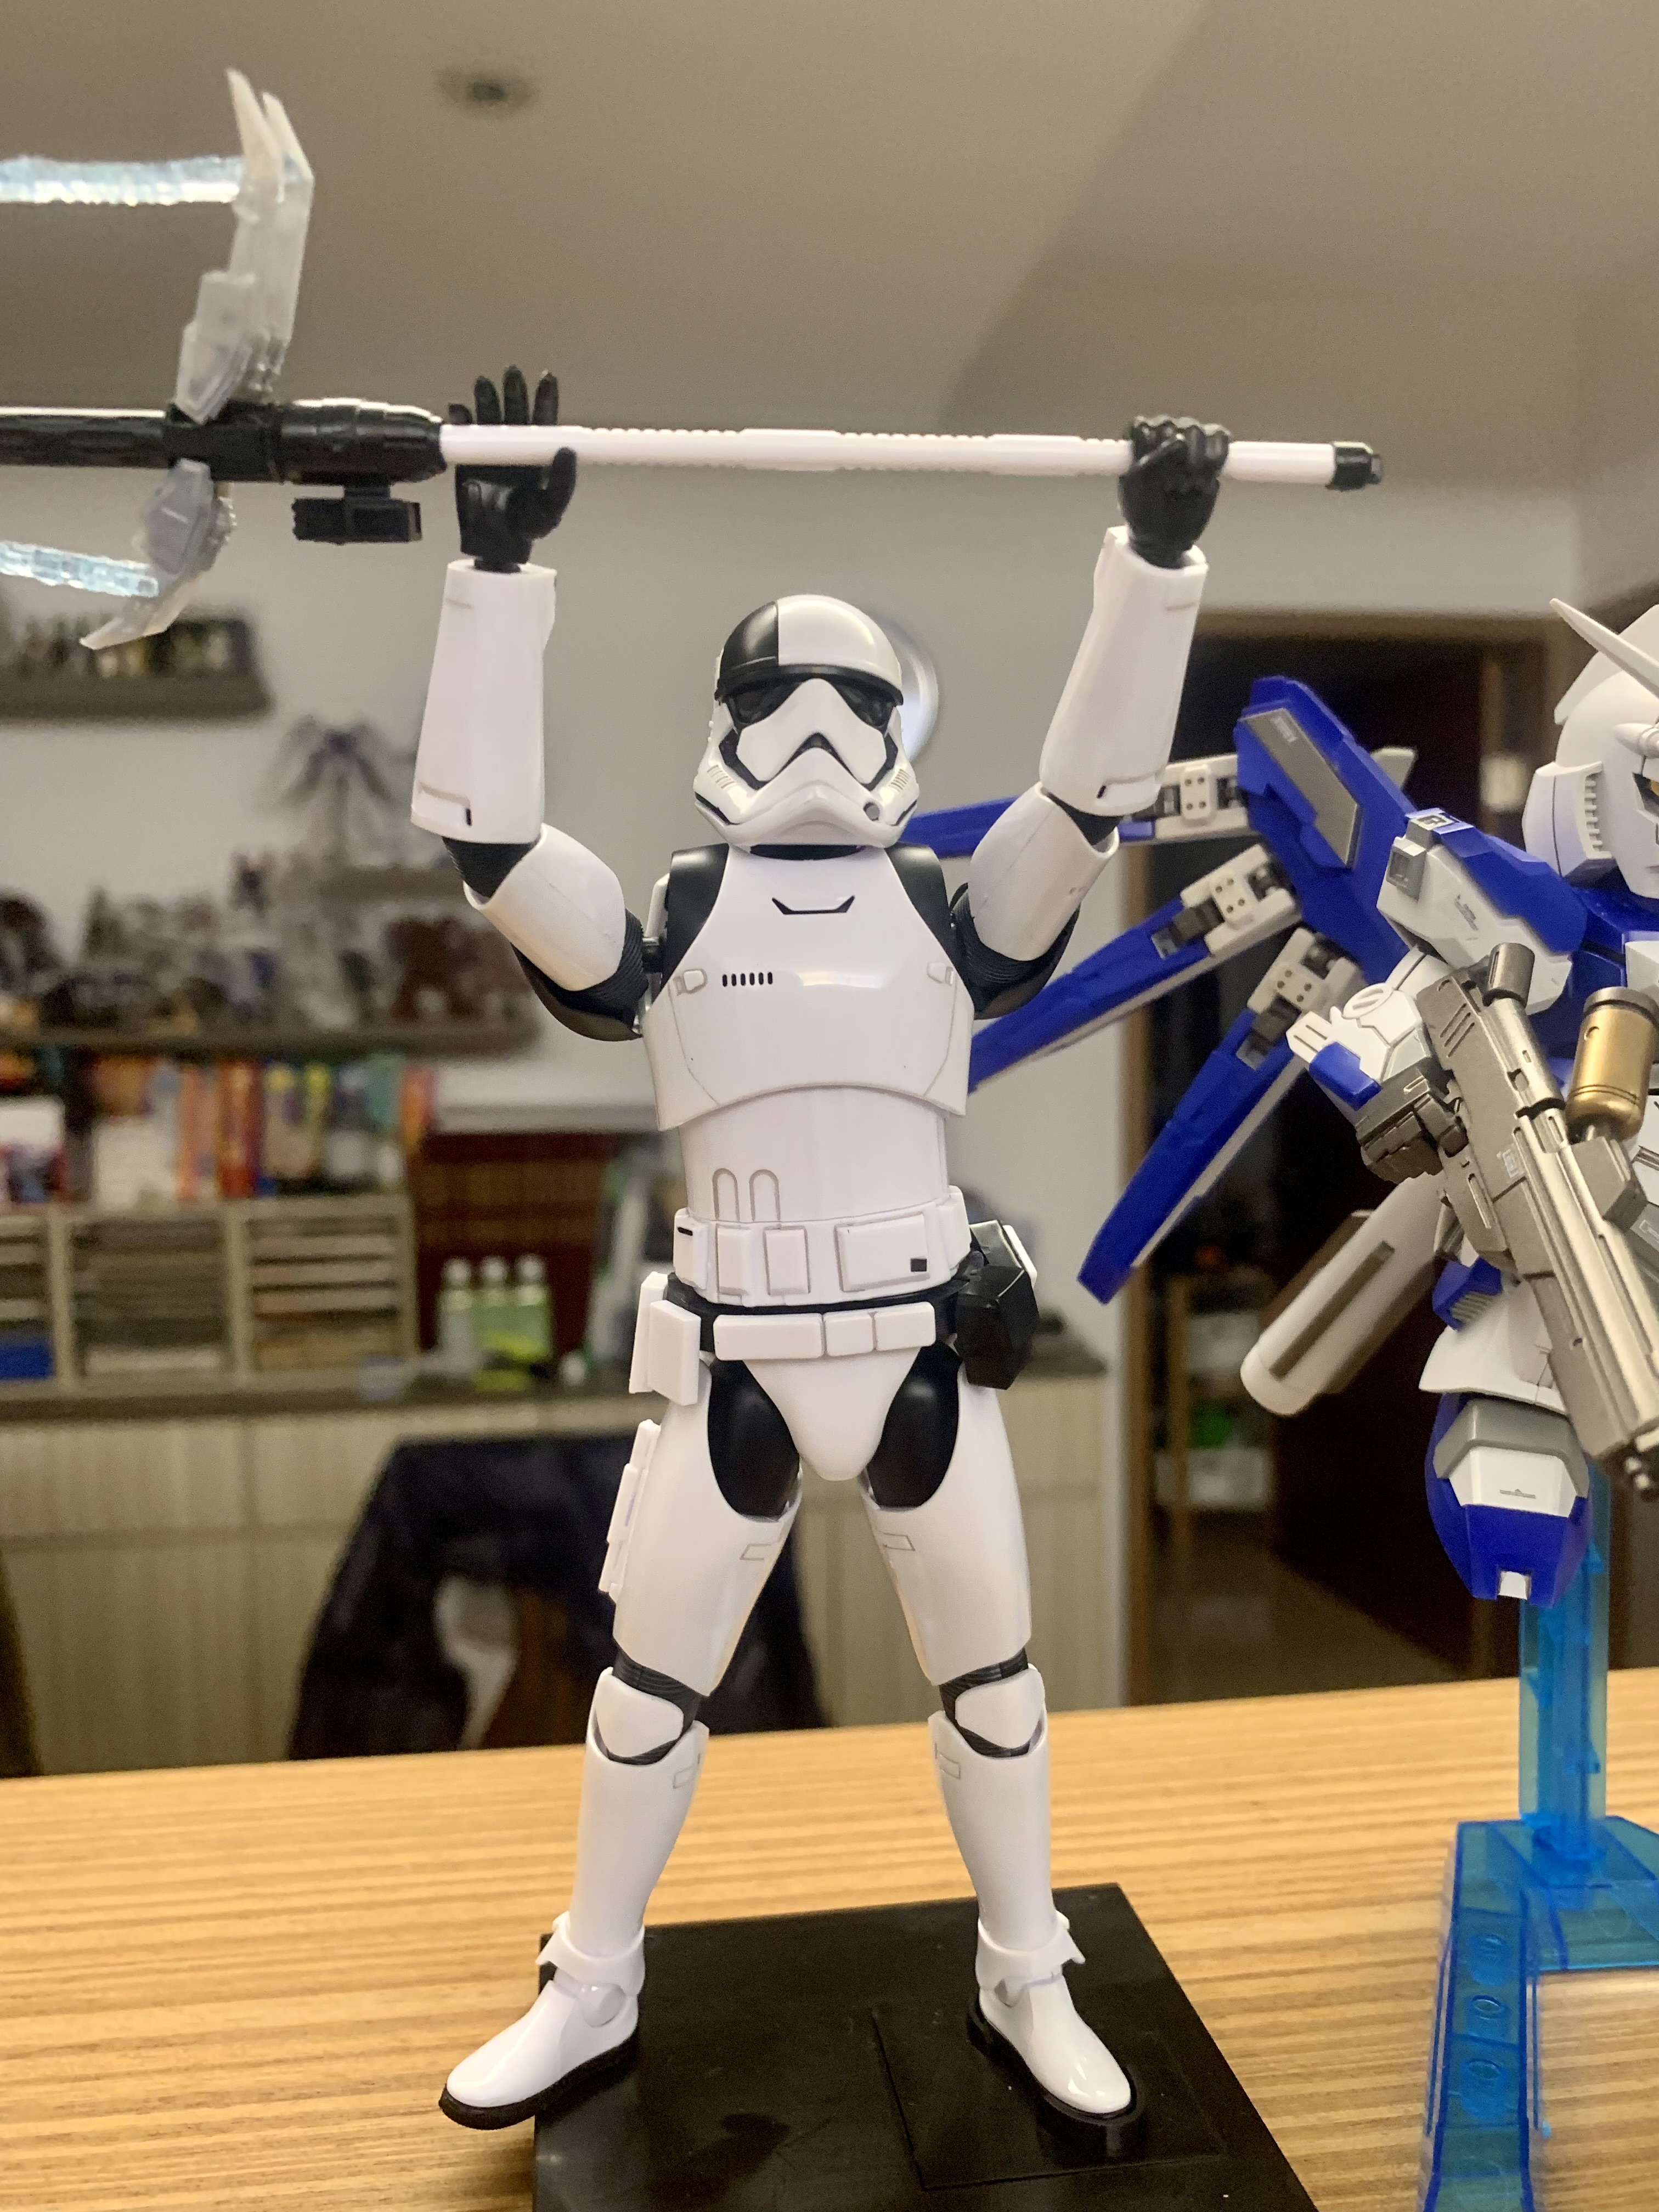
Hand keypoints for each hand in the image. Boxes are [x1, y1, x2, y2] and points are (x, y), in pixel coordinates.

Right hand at [450, 366, 575, 570]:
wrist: (496, 544)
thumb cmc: (528, 527)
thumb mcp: (552, 508)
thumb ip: (563, 482)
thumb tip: (568, 450)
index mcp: (539, 455)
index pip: (544, 421)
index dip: (546, 398)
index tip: (546, 378)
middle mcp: (515, 448)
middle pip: (516, 412)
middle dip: (514, 391)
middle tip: (512, 373)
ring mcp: (490, 450)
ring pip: (489, 417)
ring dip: (486, 398)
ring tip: (484, 383)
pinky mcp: (467, 458)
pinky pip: (463, 434)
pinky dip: (460, 420)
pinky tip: (460, 409)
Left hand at [1117, 416, 1228, 567]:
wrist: (1165, 534)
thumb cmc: (1143, 508)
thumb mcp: (1136, 487)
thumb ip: (1152, 460)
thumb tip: (1179, 441)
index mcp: (1141, 438)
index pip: (1145, 427)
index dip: (1149, 454)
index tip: (1149, 478)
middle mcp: (1166, 431)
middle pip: (1174, 427)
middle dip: (1175, 460)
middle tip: (1172, 488)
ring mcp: (1191, 438)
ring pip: (1197, 430)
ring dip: (1196, 462)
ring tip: (1190, 486)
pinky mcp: (1213, 447)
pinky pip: (1220, 437)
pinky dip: (1217, 458)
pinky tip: (1208, 478)